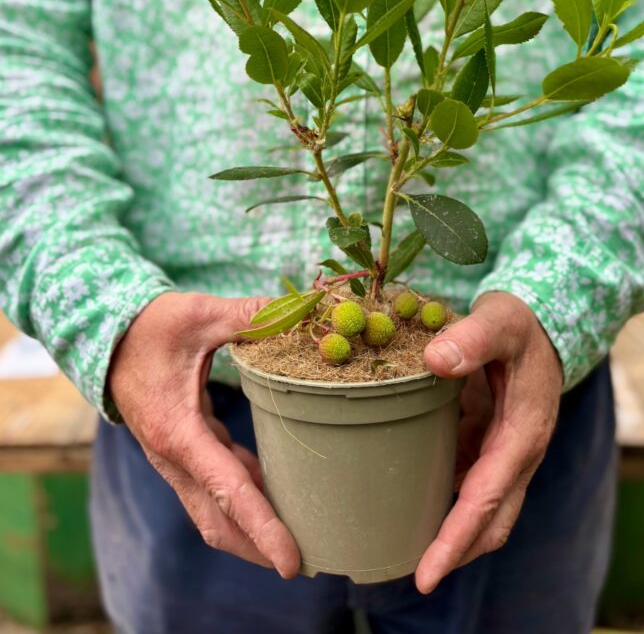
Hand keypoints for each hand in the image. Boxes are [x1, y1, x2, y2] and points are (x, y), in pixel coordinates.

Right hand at [107, 291, 300, 577]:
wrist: (108, 336)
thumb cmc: (152, 327)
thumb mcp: (199, 314)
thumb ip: (247, 316)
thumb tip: (295, 309)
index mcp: (178, 432)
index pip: (228, 491)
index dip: (262, 527)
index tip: (290, 561)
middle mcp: (175, 457)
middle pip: (220, 522)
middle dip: (259, 547)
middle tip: (309, 561)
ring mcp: (177, 458)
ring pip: (215, 510)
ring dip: (252, 528)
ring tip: (300, 536)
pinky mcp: (184, 449)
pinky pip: (216, 486)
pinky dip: (245, 496)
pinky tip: (276, 487)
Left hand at [415, 291, 562, 592]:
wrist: (540, 323)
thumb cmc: (519, 323)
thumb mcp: (499, 320)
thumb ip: (472, 338)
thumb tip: (435, 361)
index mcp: (523, 433)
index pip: (487, 498)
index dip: (455, 537)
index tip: (426, 573)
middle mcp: (518, 454)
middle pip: (491, 522)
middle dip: (454, 552)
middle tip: (412, 576)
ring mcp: (506, 454)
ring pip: (481, 510)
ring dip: (450, 533)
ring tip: (403, 549)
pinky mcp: (491, 447)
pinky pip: (469, 484)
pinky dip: (445, 501)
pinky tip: (411, 502)